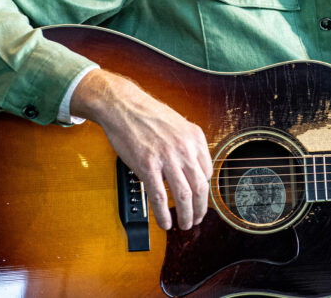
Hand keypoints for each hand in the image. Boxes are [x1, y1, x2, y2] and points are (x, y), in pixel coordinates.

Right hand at [71, 69, 212, 230]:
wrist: (123, 105)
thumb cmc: (147, 114)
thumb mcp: (178, 125)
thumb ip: (187, 145)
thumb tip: (192, 169)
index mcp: (195, 138)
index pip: (208, 172)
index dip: (204, 192)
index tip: (200, 200)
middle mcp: (185, 148)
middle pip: (200, 187)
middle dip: (200, 209)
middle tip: (196, 219)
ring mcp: (167, 157)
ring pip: (183, 195)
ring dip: (186, 215)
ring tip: (184, 224)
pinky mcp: (147, 165)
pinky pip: (159, 196)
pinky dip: (164, 214)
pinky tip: (165, 222)